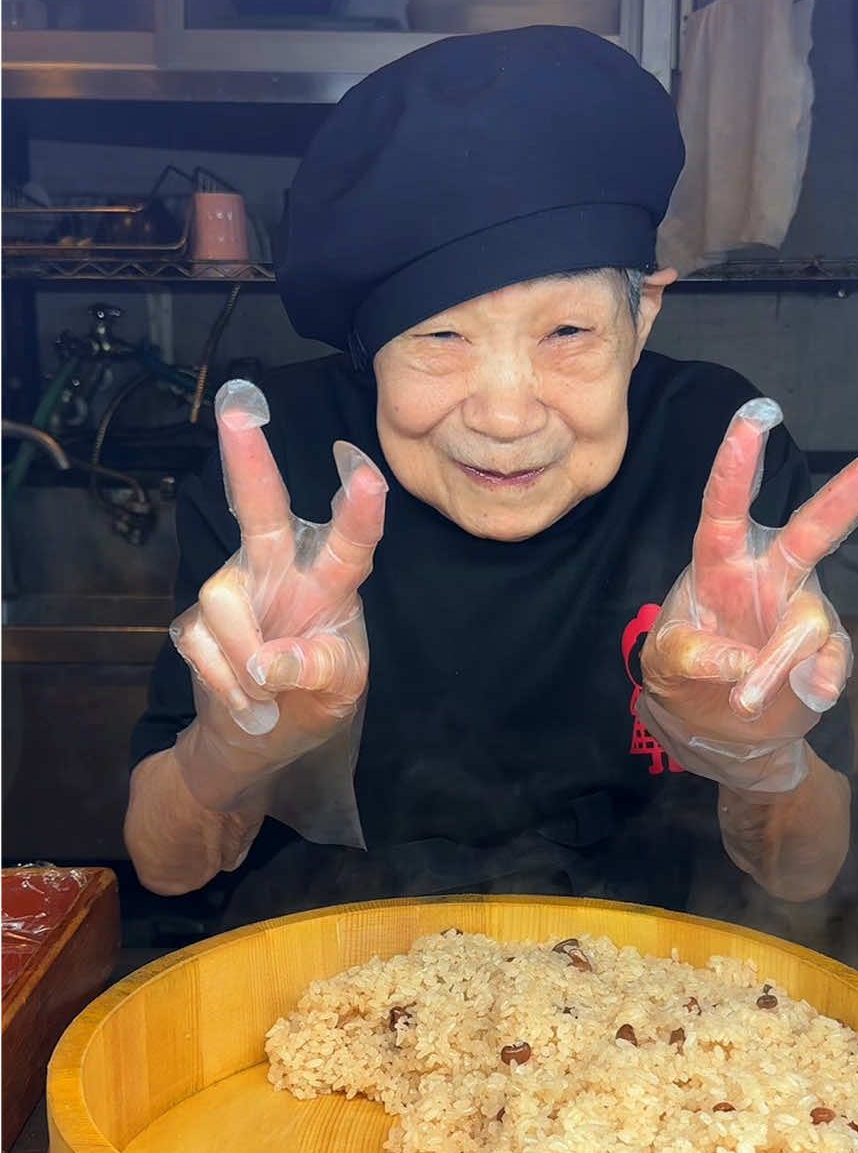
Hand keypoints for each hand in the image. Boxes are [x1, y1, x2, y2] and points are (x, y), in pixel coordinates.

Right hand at [170, 379, 386, 802]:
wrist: (257, 739)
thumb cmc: (313, 699)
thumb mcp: (338, 694)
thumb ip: (319, 670)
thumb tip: (271, 661)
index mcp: (330, 585)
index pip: (350, 546)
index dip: (358, 511)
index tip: (365, 472)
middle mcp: (279, 572)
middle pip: (263, 513)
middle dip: (250, 463)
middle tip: (238, 412)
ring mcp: (235, 591)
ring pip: (224, 604)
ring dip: (248, 662)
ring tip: (269, 693)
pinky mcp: (197, 622)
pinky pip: (203, 647)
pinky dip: (228, 686)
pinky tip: (247, 702)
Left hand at [640, 398, 857, 792]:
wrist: (718, 727)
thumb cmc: (684, 674)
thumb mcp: (663, 664)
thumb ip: (688, 655)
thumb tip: (739, 664)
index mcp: (720, 563)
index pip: (725, 507)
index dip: (738, 463)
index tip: (758, 414)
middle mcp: (768, 575)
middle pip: (815, 527)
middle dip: (856, 488)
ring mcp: (800, 611)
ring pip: (809, 621)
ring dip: (778, 661)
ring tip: (745, 702)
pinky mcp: (823, 652)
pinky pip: (831, 660)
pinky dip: (819, 680)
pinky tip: (809, 694)